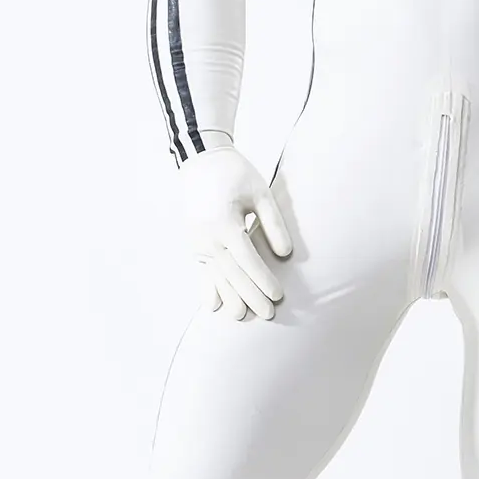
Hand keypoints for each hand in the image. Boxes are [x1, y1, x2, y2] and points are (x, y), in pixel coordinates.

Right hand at [178, 144, 292, 317]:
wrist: (201, 161)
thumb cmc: (235, 174)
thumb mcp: (260, 193)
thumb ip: (273, 224)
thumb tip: (285, 255)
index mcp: (224, 223)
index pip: (247, 260)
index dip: (262, 280)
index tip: (278, 295)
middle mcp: (207, 236)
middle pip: (231, 273)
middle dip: (249, 295)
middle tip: (267, 314)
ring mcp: (197, 241)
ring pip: (215, 275)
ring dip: (229, 297)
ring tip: (240, 317)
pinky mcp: (194, 242)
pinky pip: (202, 269)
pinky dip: (208, 288)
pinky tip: (213, 305)